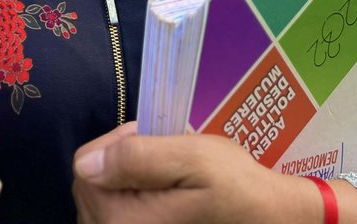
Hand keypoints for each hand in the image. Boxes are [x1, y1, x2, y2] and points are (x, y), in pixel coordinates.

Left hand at [73, 126, 326, 223]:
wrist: (271, 220)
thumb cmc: (235, 189)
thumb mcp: (193, 158)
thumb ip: (137, 156)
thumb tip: (86, 164)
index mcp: (123, 221)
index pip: (85, 166)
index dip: (118, 144)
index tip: (155, 141)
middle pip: (90, 186)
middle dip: (122, 164)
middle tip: (168, 160)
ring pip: (101, 202)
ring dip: (128, 184)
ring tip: (169, 182)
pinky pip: (118, 215)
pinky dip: (136, 202)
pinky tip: (166, 201)